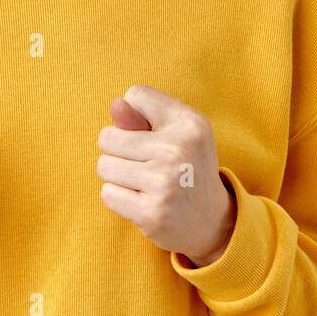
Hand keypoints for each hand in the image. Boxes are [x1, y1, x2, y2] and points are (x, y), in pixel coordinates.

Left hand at [97, 85, 236, 266]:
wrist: (212, 221)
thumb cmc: (186, 167)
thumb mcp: (177, 133)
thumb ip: (142, 116)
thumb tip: (115, 104)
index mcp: (189, 123)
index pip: (136, 94)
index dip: (135, 114)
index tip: (154, 133)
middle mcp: (178, 150)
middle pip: (108, 136)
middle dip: (119, 150)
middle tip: (146, 163)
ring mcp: (164, 182)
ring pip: (104, 166)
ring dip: (117, 176)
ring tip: (144, 182)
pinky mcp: (151, 212)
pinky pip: (108, 193)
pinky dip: (119, 198)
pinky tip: (142, 200)